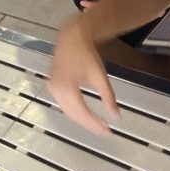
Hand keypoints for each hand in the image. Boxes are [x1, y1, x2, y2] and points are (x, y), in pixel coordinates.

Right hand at [48, 19, 120, 135]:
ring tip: (95, 126)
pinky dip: (73, 112)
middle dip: (88, 125)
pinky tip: (83, 115)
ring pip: (67, 111)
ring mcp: (52, 88)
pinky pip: (62, 104)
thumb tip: (117, 116)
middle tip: (103, 132)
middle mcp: (57, 90)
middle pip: (73, 115)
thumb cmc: (86, 55)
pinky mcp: (52, 86)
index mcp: (68, 88)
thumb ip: (108, 97)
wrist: (71, 38)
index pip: (82, 113)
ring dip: (81, 120)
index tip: (107, 131)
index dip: (95, 124)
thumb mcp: (100, 76)